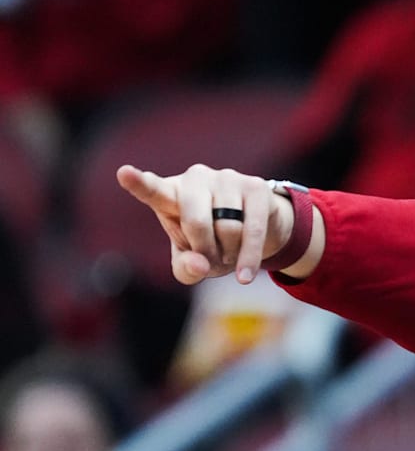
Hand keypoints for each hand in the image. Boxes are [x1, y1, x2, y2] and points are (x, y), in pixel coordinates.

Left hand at [116, 164, 292, 284]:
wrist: (255, 225)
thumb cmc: (212, 242)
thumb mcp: (192, 261)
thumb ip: (186, 269)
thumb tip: (201, 264)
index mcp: (171, 194)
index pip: (153, 190)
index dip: (138, 183)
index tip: (123, 173)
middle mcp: (196, 178)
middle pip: (196, 222)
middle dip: (205, 251)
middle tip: (210, 262)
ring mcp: (227, 178)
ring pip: (228, 228)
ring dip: (229, 253)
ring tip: (229, 253)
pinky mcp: (255, 186)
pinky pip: (253, 229)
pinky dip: (249, 257)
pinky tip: (244, 276)